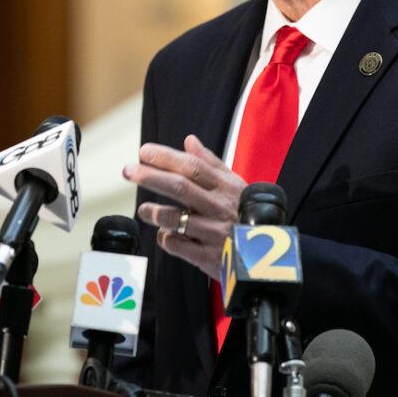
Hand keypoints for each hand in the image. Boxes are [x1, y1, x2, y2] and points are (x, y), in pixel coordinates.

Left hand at [122, 134, 246, 278]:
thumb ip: (210, 163)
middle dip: (151, 177)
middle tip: (128, 171)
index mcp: (225, 188)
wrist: (269, 256)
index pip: (193, 166)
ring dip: (154, 212)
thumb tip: (189, 140)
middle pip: (180, 188)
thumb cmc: (245, 214)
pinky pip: (177, 245)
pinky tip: (164, 233)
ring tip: (143, 210)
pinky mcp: (209, 258)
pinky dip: (165, 237)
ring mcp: (214, 233)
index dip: (166, 157)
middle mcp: (219, 208)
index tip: (144, 151)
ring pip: (175, 218)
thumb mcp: (235, 186)